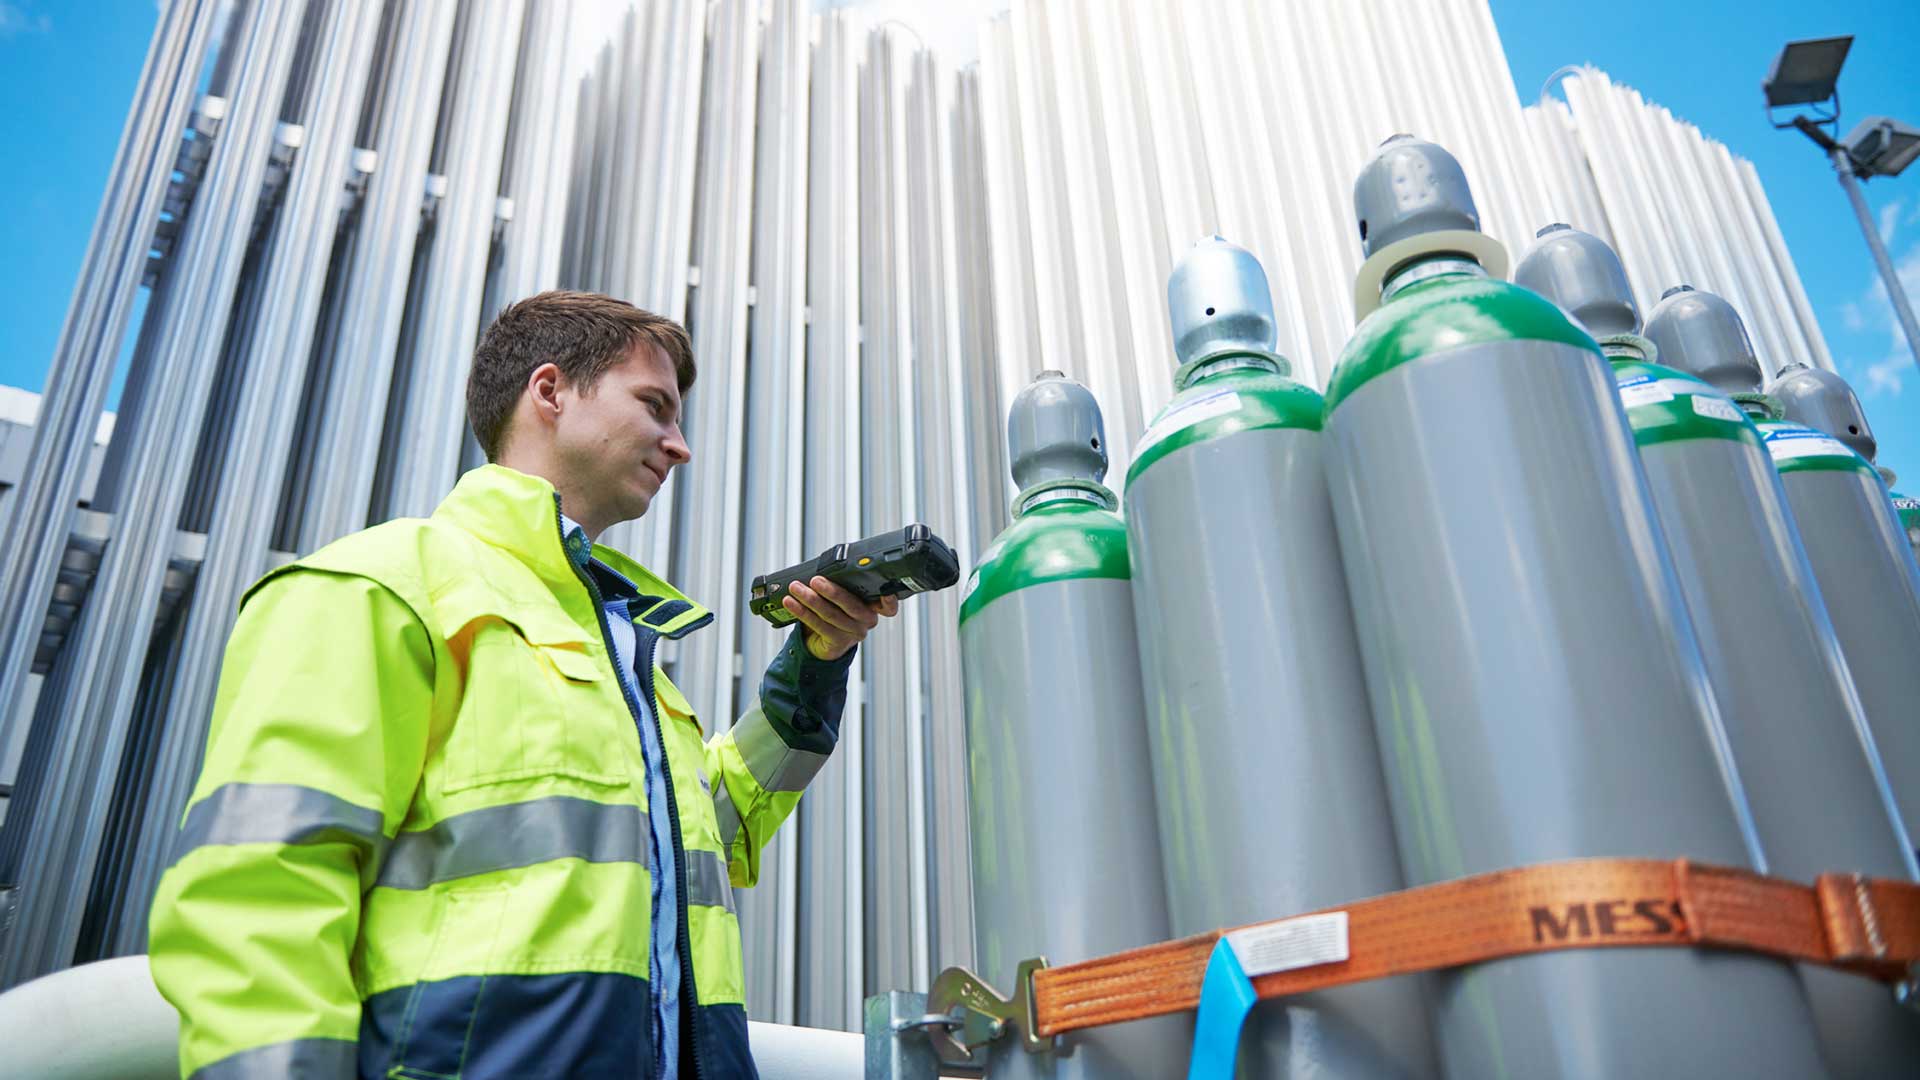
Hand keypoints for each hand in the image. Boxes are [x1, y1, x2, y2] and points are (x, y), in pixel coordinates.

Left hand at [783, 576, 899, 660]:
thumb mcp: (843, 597)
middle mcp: (866, 620)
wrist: (824, 642)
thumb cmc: (835, 611)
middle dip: (831, 591)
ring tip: (796, 588)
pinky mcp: (838, 642)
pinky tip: (791, 602)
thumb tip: (823, 567)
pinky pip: (818, 625)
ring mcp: (853, 633)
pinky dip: (802, 612)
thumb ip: (843, 584)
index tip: (885, 592)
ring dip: (810, 599)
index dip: (889, 600)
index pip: (888, 606)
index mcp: (873, 606)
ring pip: (831, 615)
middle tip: (816, 580)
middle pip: (851, 605)